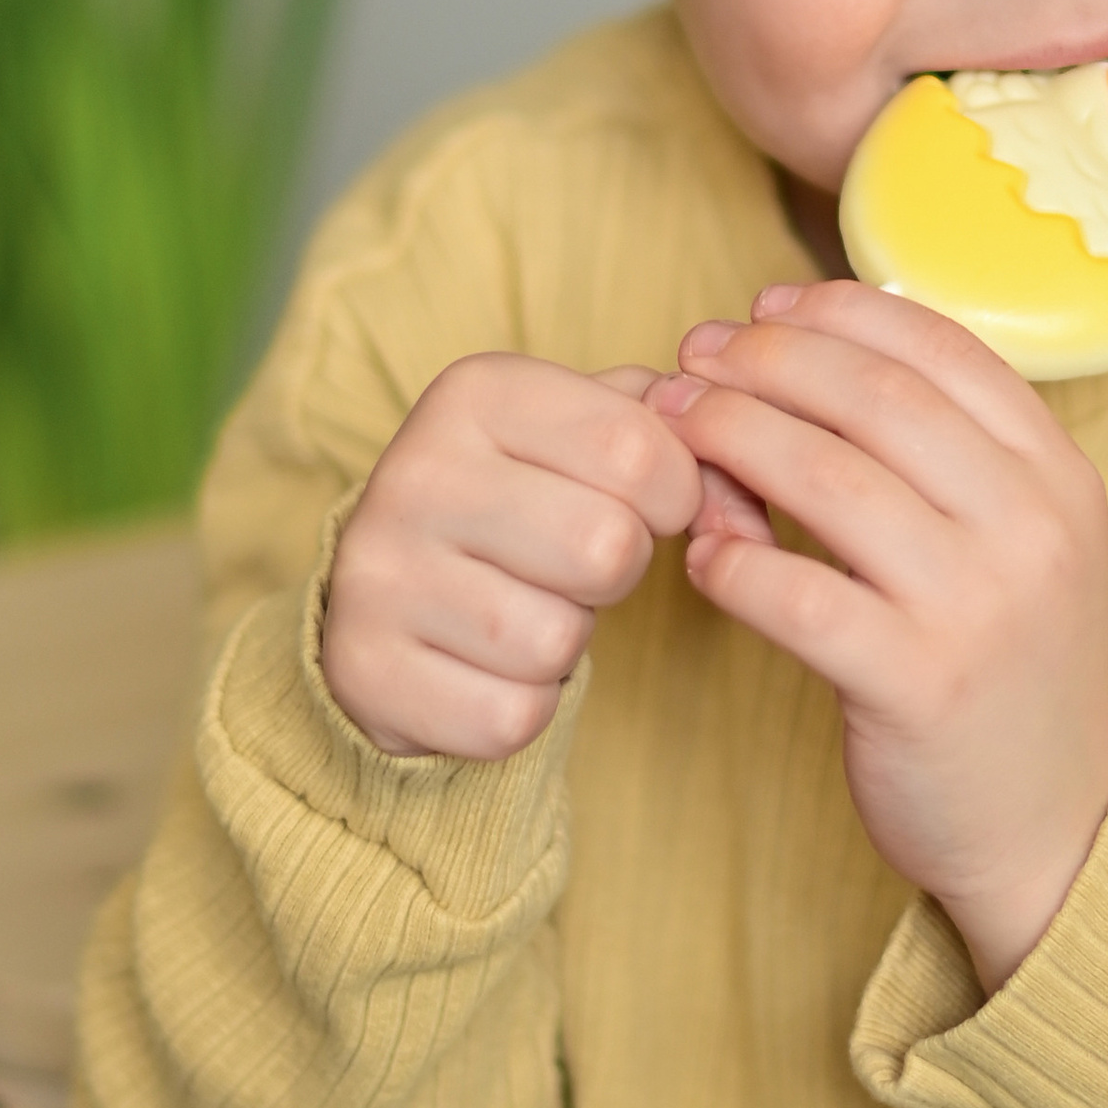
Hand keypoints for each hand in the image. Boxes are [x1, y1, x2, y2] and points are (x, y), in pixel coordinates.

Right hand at [324, 357, 703, 761]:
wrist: (389, 598)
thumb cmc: (522, 503)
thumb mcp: (587, 435)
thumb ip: (680, 438)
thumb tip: (739, 488)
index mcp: (474, 392)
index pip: (638, 449)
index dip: (673, 496)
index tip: (639, 503)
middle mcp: (413, 472)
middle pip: (605, 548)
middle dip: (618, 570)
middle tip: (576, 564)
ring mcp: (377, 574)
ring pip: (556, 639)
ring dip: (566, 640)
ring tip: (525, 606)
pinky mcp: (369, 672)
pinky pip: (512, 715)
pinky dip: (523, 705)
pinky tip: (485, 665)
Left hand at [651, 282, 1107, 986]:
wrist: (1061, 834)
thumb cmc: (1011, 673)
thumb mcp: (1019, 545)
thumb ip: (944, 458)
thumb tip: (811, 356)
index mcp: (1059, 474)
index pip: (941, 348)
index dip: (835, 313)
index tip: (760, 307)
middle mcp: (1031, 526)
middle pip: (875, 397)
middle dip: (765, 362)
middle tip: (692, 362)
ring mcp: (978, 605)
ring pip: (830, 479)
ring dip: (731, 440)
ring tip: (674, 433)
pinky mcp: (918, 684)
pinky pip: (797, 597)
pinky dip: (732, 563)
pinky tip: (701, 555)